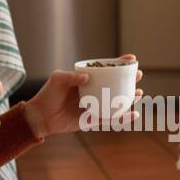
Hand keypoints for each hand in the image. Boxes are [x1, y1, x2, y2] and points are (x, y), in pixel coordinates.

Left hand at [23, 54, 143, 137]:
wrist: (41, 116)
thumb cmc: (48, 94)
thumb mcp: (58, 79)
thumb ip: (71, 76)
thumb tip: (87, 77)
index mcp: (87, 79)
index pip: (106, 69)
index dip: (120, 64)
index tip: (132, 59)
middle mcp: (92, 91)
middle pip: (115, 84)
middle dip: (129, 79)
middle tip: (138, 75)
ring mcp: (94, 105)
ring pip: (116, 101)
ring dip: (129, 97)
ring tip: (139, 93)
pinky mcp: (92, 120)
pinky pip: (110, 119)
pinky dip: (122, 118)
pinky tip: (133, 114)